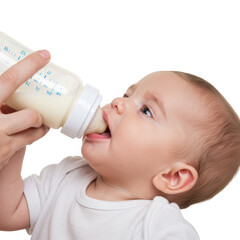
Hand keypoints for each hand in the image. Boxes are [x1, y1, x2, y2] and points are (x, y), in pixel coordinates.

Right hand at [0, 50, 49, 169]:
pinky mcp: (5, 156)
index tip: (45, 54)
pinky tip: (22, 132)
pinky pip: (28, 142)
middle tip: (35, 110)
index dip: (29, 65)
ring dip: (37, 125)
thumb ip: (1, 94)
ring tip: (33, 121)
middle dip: (36, 113)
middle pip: (32, 114)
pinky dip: (30, 135)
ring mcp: (0, 143)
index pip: (9, 80)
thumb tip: (7, 86)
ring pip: (35, 129)